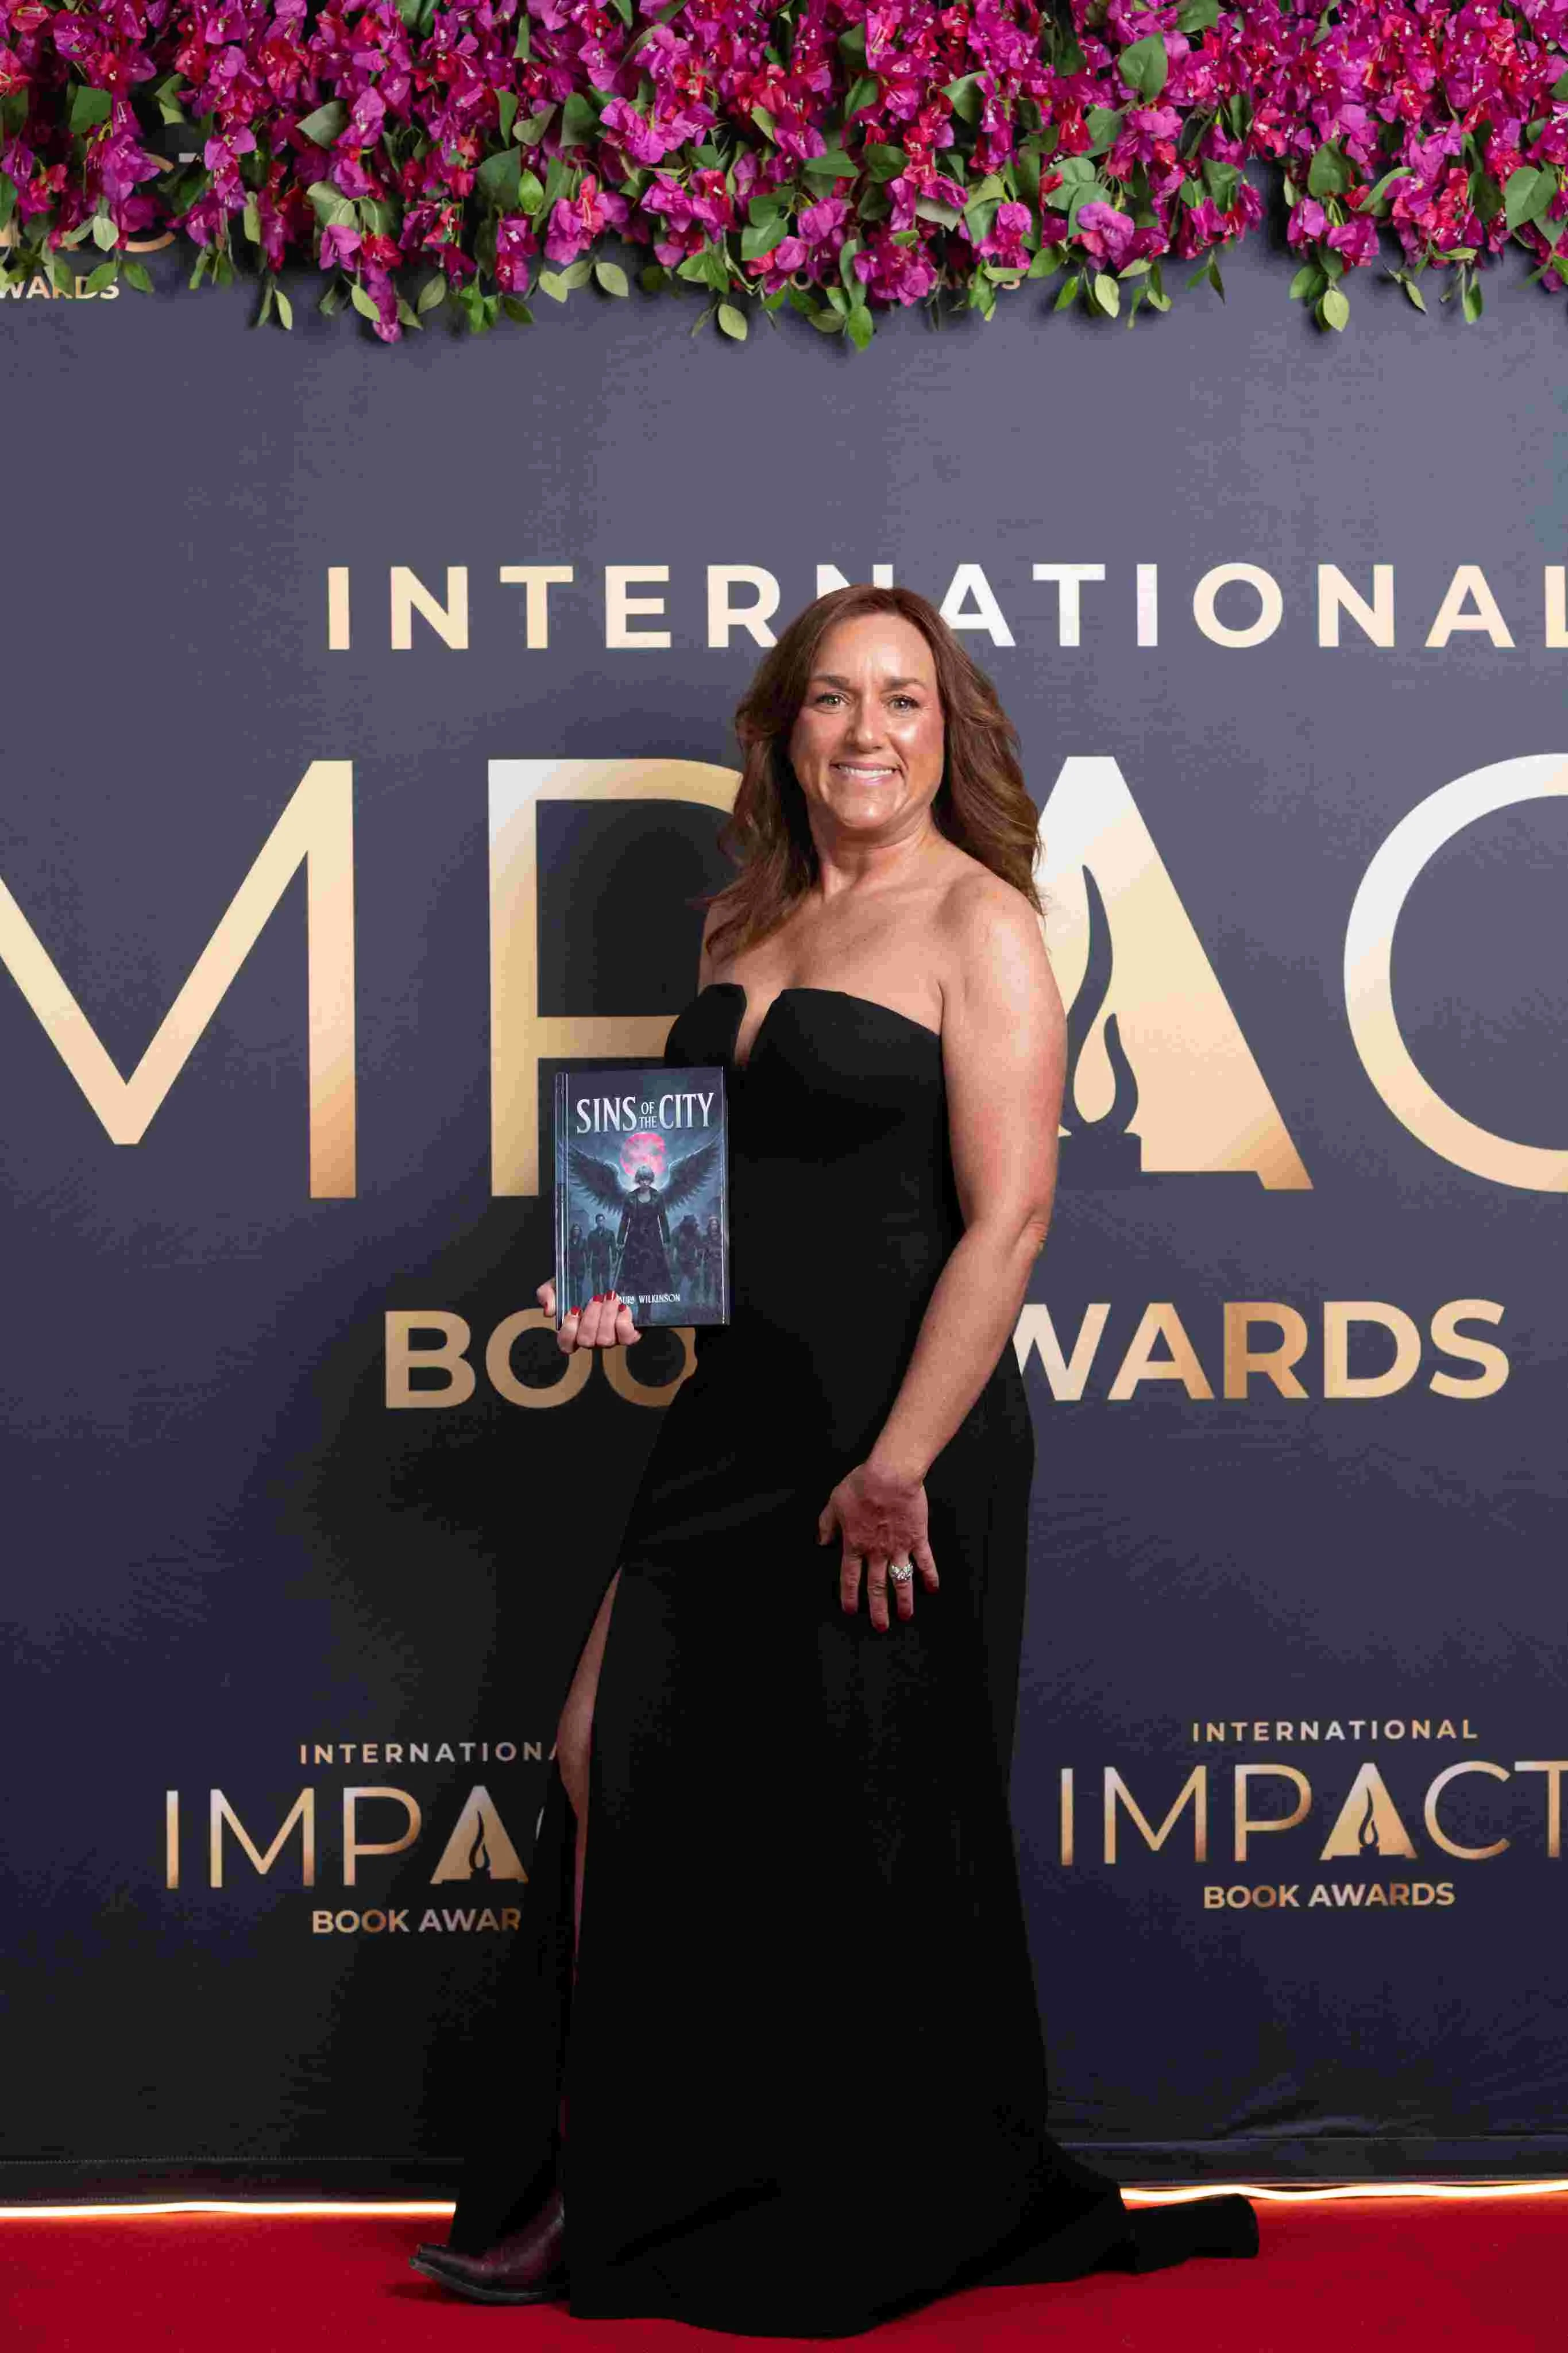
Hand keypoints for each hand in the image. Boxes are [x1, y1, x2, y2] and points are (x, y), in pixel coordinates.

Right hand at [536, 1278, 639, 1354]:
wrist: (620, 1271)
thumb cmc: (588, 1280)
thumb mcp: (563, 1281)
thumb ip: (549, 1293)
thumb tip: (549, 1310)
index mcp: (576, 1328)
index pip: (566, 1344)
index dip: (568, 1332)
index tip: (573, 1310)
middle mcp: (594, 1336)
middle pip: (586, 1341)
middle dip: (590, 1319)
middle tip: (597, 1298)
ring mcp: (613, 1337)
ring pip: (605, 1340)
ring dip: (607, 1317)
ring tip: (611, 1296)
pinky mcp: (631, 1333)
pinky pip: (627, 1338)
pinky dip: (624, 1323)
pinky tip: (624, 1307)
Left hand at [816, 1459, 938, 1630]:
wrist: (890, 1476)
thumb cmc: (862, 1486)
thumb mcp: (835, 1502)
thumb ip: (827, 1524)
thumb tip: (822, 1542)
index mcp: (854, 1544)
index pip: (850, 1578)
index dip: (850, 1596)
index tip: (851, 1610)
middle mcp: (877, 1552)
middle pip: (876, 1587)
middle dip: (878, 1609)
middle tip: (880, 1627)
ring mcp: (899, 1548)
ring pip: (901, 1581)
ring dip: (903, 1601)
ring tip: (905, 1616)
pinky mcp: (917, 1539)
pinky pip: (925, 1562)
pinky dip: (930, 1576)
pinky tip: (933, 1589)